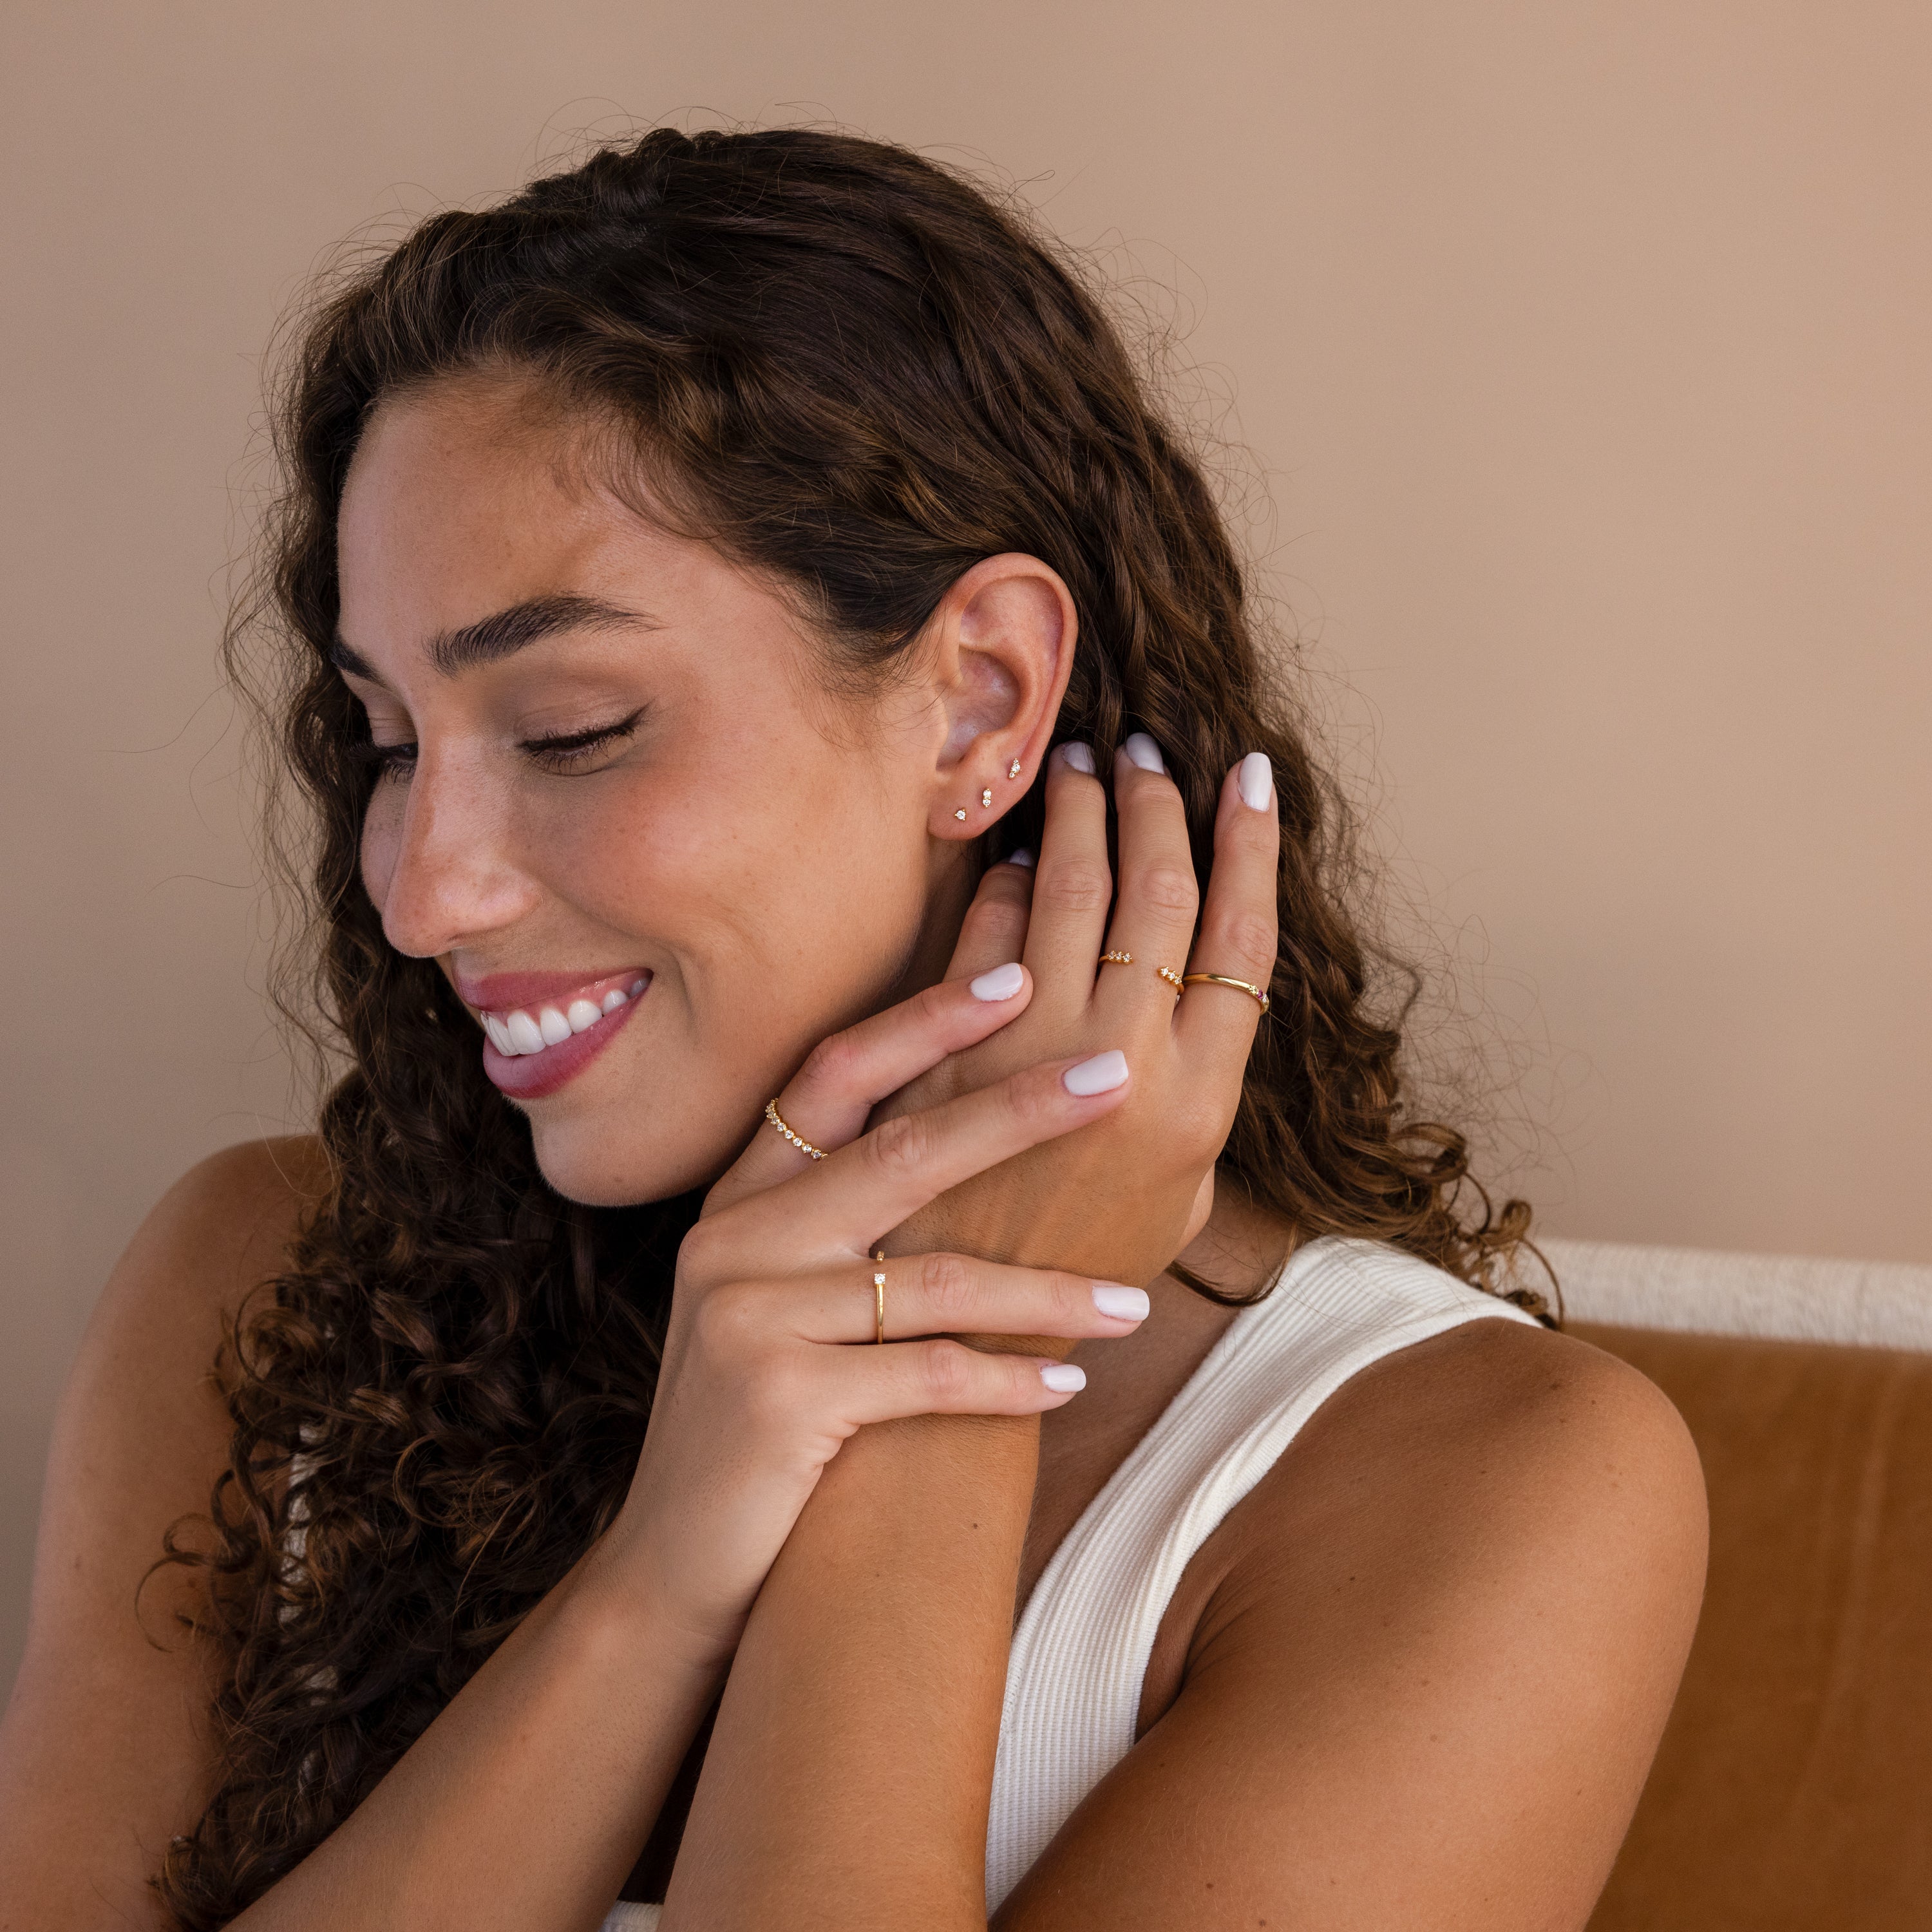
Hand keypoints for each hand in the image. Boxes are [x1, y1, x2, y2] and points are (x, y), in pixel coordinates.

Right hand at [597, 980, 1151, 1653]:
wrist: (678, 1568)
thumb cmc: (765, 1423)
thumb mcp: (789, 1302)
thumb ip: (854, 1226)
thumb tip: (986, 1144)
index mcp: (740, 1198)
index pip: (835, 1075)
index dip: (926, 1021)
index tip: (1018, 977)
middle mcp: (734, 1238)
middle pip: (899, 1150)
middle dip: (1016, 1109)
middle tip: (1113, 1078)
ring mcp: (746, 1313)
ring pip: (934, 1277)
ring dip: (1047, 1290)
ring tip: (1134, 1301)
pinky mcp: (775, 1395)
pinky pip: (926, 1372)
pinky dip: (1007, 1379)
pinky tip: (1069, 1382)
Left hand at [879, 739, 1280, 1306]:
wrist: (968, 1333)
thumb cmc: (1085, 1269)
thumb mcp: (1177, 1198)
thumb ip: (1195, 1097)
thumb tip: (1194, 997)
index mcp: (1202, 1099)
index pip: (1243, 938)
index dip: (1251, 846)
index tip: (1248, 776)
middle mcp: (1133, 1062)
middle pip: (1162, 896)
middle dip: (1158, 806)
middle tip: (1148, 750)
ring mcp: (1038, 1052)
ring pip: (1077, 895)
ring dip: (1084, 815)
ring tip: (1085, 763)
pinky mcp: (958, 1053)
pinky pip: (990, 937)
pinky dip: (1008, 883)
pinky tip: (1018, 847)